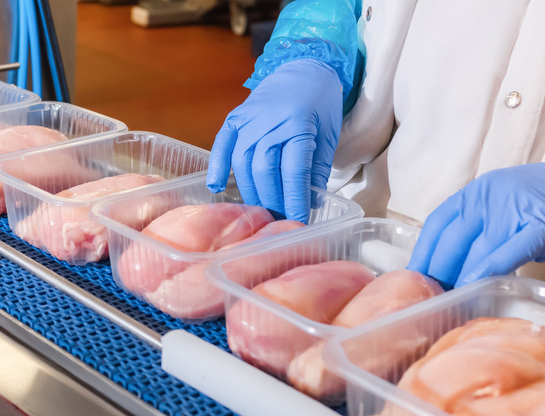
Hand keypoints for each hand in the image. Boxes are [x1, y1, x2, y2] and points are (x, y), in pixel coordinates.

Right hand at [206, 59, 342, 222]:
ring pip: (242, 162)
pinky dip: (217, 166)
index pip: (294, 171)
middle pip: (264, 169)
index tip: (299, 219)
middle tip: (279, 220)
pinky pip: (222, 144)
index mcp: (298, 124)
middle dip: (271, 200)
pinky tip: (216, 187)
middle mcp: (270, 121)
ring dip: (250, 190)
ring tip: (259, 210)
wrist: (304, 66)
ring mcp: (249, 118)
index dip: (295, 199)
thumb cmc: (320, 103)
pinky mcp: (235, 117)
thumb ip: (316, 169)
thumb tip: (310, 203)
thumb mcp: (328, 135)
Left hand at [407, 161, 544, 287]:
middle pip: (451, 241)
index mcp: (473, 194)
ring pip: (477, 250)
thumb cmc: (538, 206)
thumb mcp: (498, 210)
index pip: (437, 225)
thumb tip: (445, 268)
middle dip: (438, 273)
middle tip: (432, 297)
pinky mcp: (540, 227)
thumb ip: (474, 232)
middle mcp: (488, 199)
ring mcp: (513, 211)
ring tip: (450, 300)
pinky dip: (488, 270)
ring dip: (460, 278)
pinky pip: (509, 252)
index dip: (422, 254)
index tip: (413, 278)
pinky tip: (475, 285)